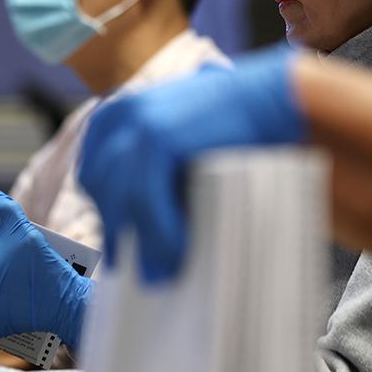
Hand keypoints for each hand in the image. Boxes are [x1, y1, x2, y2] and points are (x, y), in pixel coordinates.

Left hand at [78, 46, 305, 282]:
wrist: (278, 101)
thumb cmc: (239, 126)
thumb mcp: (184, 137)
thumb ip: (157, 164)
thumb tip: (139, 217)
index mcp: (121, 111)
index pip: (94, 173)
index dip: (107, 212)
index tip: (120, 244)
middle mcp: (122, 113)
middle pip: (100, 189)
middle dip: (118, 229)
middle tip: (142, 267)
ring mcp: (137, 122)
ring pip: (120, 199)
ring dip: (142, 240)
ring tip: (164, 270)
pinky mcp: (158, 137)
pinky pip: (146, 201)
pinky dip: (161, 233)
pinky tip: (179, 252)